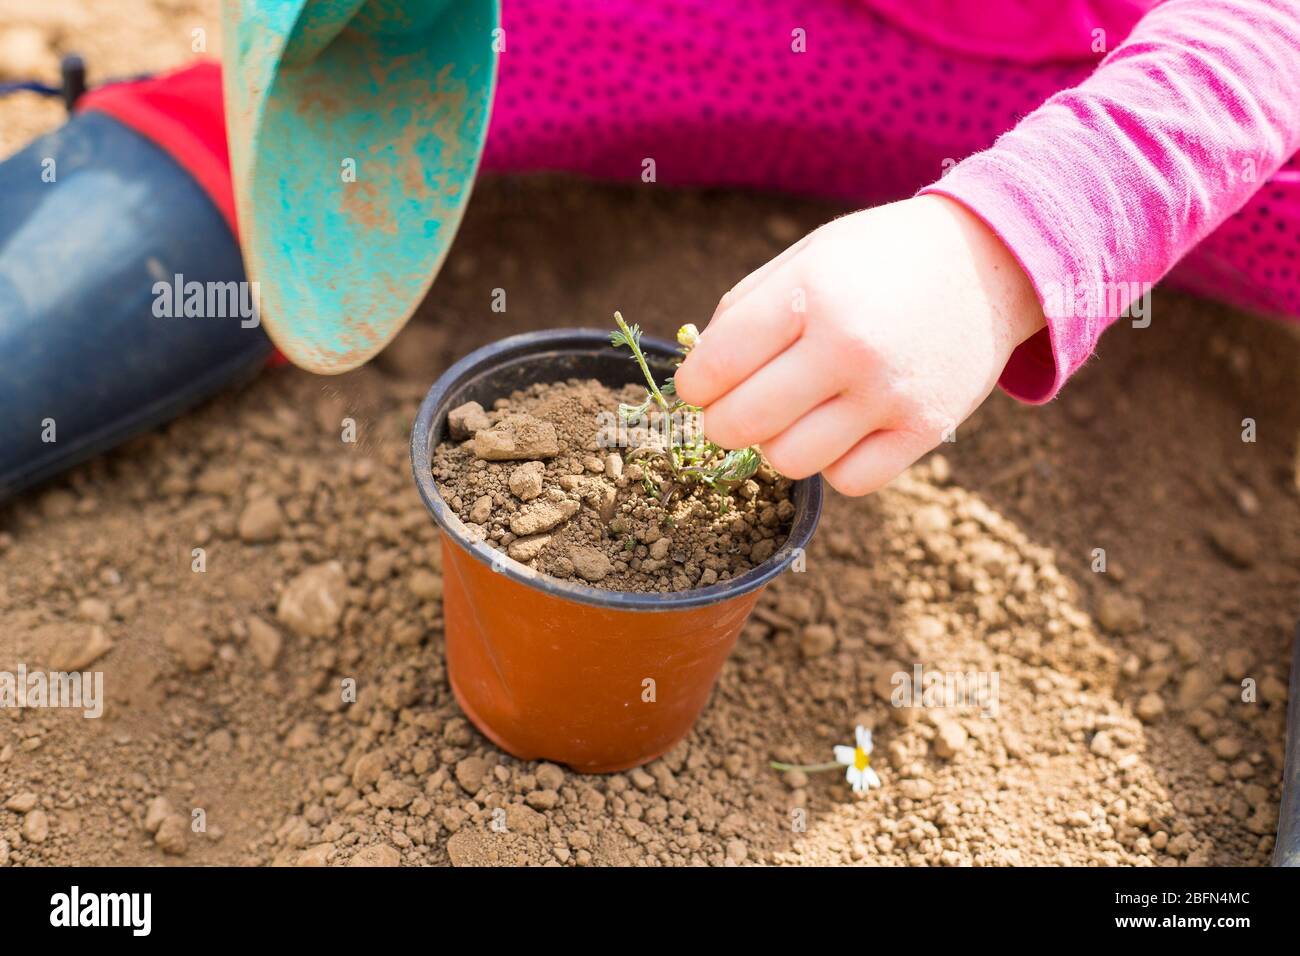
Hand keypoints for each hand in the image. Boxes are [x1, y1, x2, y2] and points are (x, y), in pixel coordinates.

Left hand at [674, 195, 1045, 494]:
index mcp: (809, 294)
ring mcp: (889, 394)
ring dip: (778, 445)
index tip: (702, 386)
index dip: (694, 386)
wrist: (990, 260)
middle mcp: (848, 346)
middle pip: (742, 425)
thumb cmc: (879, 261)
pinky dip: (833, 464)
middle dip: (723, 423)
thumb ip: (744, 312)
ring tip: (795, 414)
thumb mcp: (808, 258)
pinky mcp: (925, 430)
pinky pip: (848, 481)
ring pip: (789, 462)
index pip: (715, 367)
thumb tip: (698, 379)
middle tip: (736, 410)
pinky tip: (841, 429)